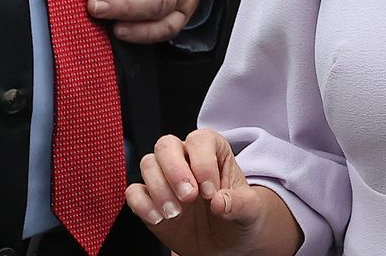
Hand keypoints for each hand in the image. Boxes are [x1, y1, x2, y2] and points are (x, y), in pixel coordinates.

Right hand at [126, 130, 297, 255]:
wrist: (225, 245)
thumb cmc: (237, 218)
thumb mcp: (250, 212)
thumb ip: (240, 204)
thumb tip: (220, 202)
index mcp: (212, 151)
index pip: (200, 140)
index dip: (203, 163)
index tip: (210, 191)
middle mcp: (185, 159)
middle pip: (166, 145)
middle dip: (174, 171)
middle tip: (188, 197)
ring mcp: (165, 178)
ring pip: (148, 164)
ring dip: (159, 190)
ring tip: (176, 213)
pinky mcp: (149, 198)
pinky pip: (134, 192)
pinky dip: (142, 205)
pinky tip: (159, 219)